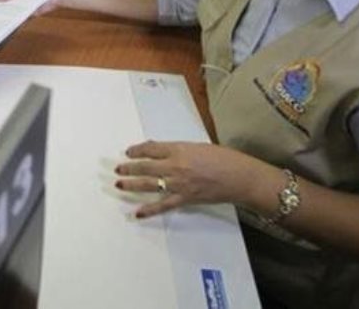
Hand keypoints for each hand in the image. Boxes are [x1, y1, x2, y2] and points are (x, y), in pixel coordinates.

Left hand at [114, 140, 268, 217]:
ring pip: (149, 184)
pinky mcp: (185, 199)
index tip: (128, 152)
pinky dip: (149, 210)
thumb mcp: (197, 146)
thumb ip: (176, 148)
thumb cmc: (223, 158)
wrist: (240, 176)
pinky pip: (163, 205)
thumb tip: (157, 148)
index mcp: (179, 149)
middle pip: (145, 166)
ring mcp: (179, 184)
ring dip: (132, 185)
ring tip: (120, 184)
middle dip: (129, 168)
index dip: (137, 150)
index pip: (151, 148)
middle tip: (118, 168)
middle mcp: (175, 166)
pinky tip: (137, 213)